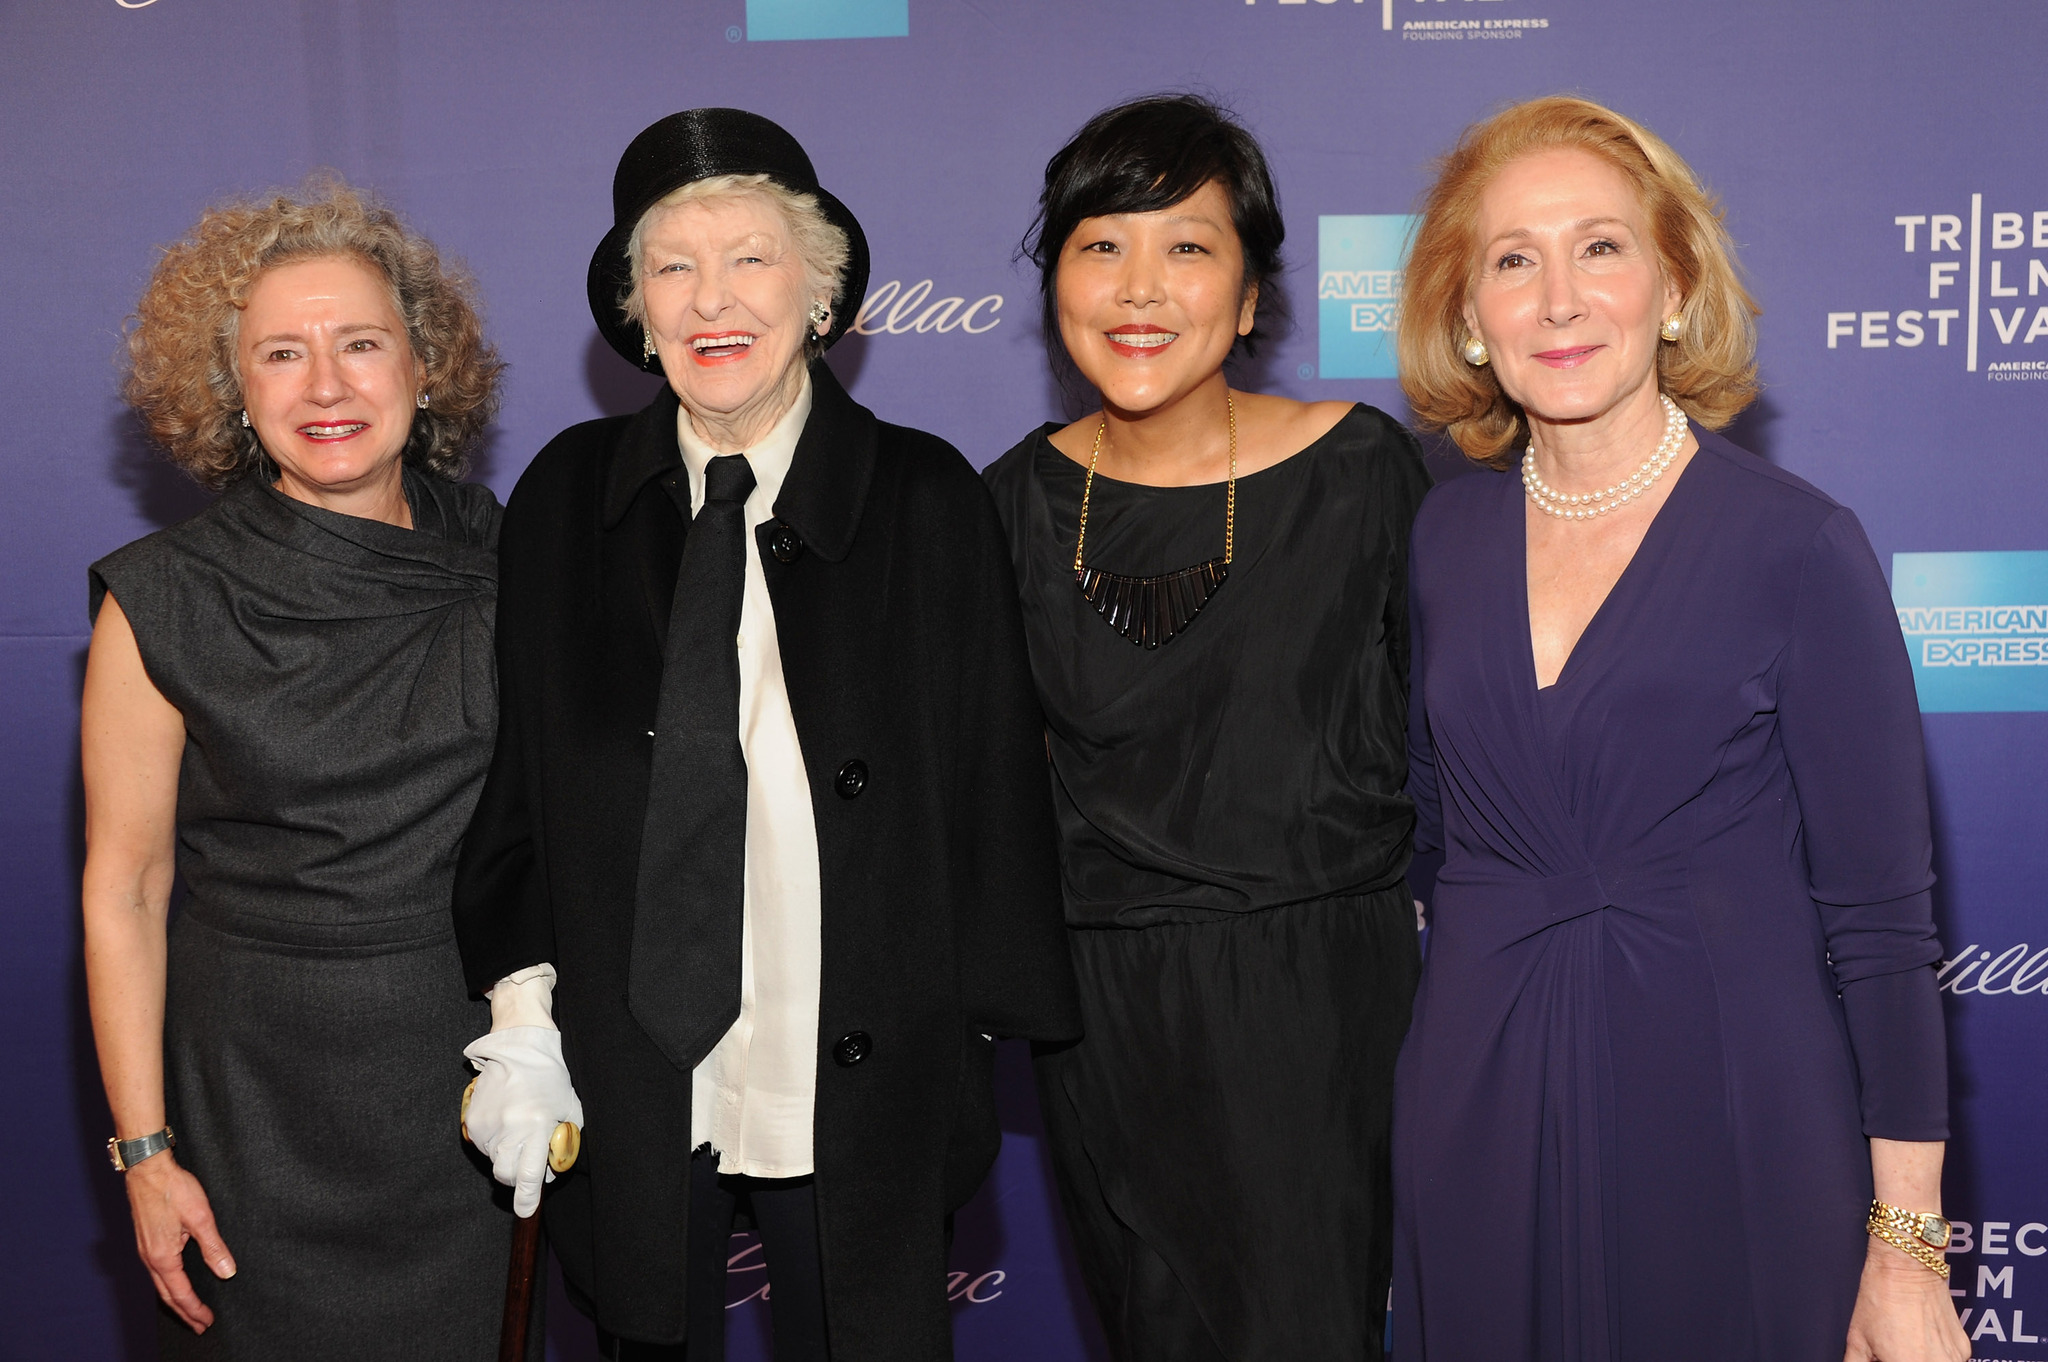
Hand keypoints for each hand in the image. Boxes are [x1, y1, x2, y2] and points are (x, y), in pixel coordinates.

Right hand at [124, 1152, 233, 1332]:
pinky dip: (167, 1284)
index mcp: (163, 1257)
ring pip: (160, 1284)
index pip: (180, 1294)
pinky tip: (175, 1282)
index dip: (195, 1310)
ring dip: (175, 1299)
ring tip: (189, 1309)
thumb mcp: (200, 1217)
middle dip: (184, 1312)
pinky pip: (156, 1272)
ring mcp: (144, 1249)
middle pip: (167, 1294)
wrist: (147, 1168)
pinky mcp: (145, 1240)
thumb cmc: (173, 1189)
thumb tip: (227, 1272)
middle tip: (199, 1325)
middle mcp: (149, 1258)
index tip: (207, 1322)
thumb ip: (214, 1247)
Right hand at [462, 1025, 583, 1217]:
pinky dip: (494, 1142)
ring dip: (506, 1155)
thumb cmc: (550, 1078)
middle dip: (518, 1176)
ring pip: (494, 1160)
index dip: (527, 1198)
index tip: (526, 1211)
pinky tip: (505, 1120)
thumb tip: (547, 1173)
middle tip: (529, 1160)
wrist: (519, 1049)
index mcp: (537, 1125)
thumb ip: (563, 1142)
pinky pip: (483, 1145)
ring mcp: (488, 1125)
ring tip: (519, 1127)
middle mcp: (509, 1128)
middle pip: (507, 1174)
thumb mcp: (568, 1108)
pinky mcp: (472, 1120)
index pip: (529, 1174)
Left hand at [1843, 1237, 1968, 1361]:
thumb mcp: (1858, 1339)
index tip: (1883, 1360)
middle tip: (1893, 1353)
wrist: (1907, 1267)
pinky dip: (1935, 1357)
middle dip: (1904, 1361)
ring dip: (1920, 1360)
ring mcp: (1955, 1359)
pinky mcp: (1964, 1348)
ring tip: (1906, 1346)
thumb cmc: (1880, 1299)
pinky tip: (1920, 1340)